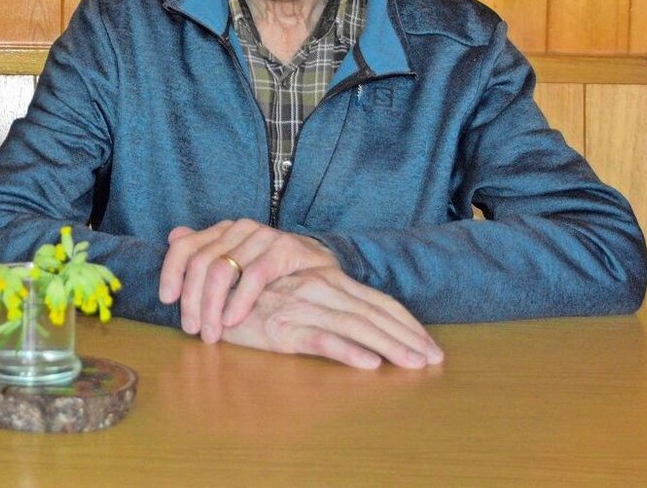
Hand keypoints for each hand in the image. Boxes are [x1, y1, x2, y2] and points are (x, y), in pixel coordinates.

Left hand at [158, 218, 338, 341]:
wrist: (322, 267)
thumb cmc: (275, 272)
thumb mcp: (237, 264)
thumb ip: (206, 252)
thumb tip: (173, 236)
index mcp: (223, 230)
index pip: (185, 245)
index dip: (171, 271)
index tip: (167, 299)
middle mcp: (239, 228)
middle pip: (201, 262)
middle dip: (192, 300)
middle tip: (192, 329)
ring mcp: (263, 236)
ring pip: (222, 269)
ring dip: (211, 306)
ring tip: (211, 333)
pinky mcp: (285, 249)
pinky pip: (254, 276)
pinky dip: (239, 301)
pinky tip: (232, 320)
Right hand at [222, 268, 443, 368]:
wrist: (210, 292)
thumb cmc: (254, 297)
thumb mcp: (295, 298)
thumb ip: (325, 305)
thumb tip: (362, 319)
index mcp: (327, 282)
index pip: (377, 301)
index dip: (406, 322)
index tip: (430, 343)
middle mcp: (321, 290)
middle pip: (374, 315)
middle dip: (408, 337)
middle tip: (435, 359)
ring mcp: (303, 309)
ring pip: (356, 328)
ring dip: (389, 347)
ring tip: (414, 364)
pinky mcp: (283, 329)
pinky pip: (320, 340)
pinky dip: (347, 352)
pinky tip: (369, 364)